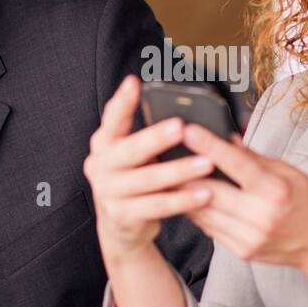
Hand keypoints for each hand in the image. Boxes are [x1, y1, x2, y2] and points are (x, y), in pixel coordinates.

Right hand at [83, 74, 215, 262]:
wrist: (120, 224)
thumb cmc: (134, 177)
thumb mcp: (132, 153)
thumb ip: (146, 134)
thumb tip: (184, 114)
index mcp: (104, 143)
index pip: (112, 118)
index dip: (122, 101)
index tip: (134, 82)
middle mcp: (100, 166)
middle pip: (131, 150)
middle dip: (157, 138)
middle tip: (182, 127)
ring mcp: (109, 193)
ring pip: (148, 180)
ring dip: (180, 171)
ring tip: (207, 163)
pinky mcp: (122, 216)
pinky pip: (158, 206)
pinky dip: (183, 200)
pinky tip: (205, 193)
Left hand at [180, 123, 307, 303]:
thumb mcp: (288, 172)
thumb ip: (253, 157)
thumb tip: (226, 137)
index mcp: (275, 191)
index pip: (236, 164)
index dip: (209, 146)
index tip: (188, 130)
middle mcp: (261, 217)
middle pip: (210, 191)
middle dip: (184, 172)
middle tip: (164, 153)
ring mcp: (249, 238)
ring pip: (203, 212)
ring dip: (183, 193)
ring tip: (168, 175)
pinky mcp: (241, 251)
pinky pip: (208, 228)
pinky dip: (197, 211)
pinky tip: (190, 198)